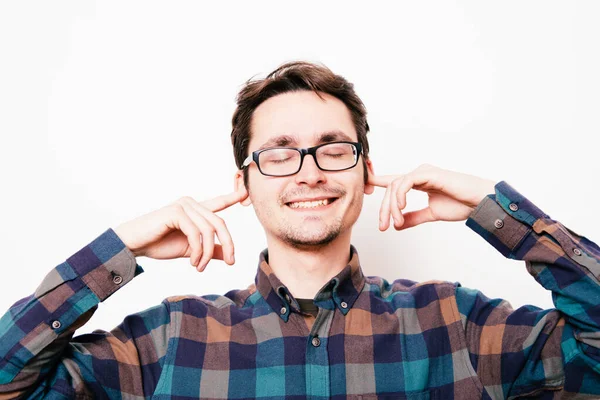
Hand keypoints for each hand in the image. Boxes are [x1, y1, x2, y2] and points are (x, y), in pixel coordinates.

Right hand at [113, 188, 247, 271]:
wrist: (133, 245)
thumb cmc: (159, 244)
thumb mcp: (191, 250)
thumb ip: (210, 250)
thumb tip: (228, 256)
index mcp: (196, 210)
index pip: (220, 202)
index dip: (235, 196)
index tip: (247, 191)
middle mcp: (192, 204)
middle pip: (220, 223)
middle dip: (228, 244)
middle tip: (230, 262)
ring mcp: (184, 206)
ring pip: (210, 230)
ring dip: (208, 253)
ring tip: (200, 267)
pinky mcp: (176, 212)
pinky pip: (196, 233)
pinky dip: (198, 251)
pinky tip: (193, 262)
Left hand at [368, 164, 496, 230]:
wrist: (480, 203)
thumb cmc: (461, 205)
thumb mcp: (431, 214)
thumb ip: (413, 217)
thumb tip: (397, 225)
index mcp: (419, 182)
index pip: (394, 181)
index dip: (377, 181)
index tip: (364, 185)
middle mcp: (419, 174)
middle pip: (391, 188)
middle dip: (384, 208)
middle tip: (383, 226)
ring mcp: (423, 172)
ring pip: (396, 186)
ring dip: (392, 206)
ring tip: (395, 222)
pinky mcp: (428, 173)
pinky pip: (406, 182)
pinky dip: (400, 196)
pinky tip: (401, 208)